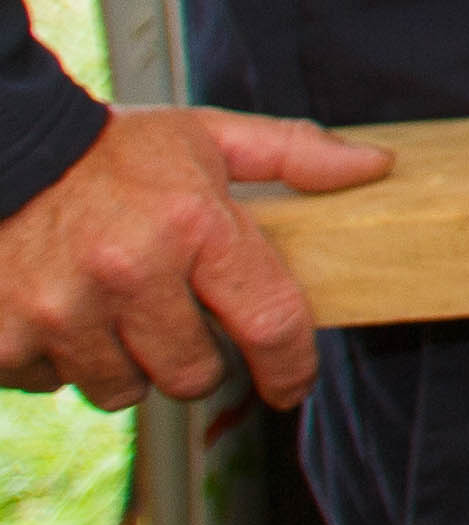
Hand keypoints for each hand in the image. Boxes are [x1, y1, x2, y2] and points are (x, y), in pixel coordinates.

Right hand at [0, 104, 391, 409]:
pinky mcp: (4, 339)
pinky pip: (54, 383)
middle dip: (194, 358)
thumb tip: (375, 167)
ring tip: (110, 307)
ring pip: (121, 389)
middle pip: (192, 375)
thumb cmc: (108, 149)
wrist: (1, 148)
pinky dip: (60, 359)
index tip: (293, 385)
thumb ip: (292, 154)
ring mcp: (60, 310)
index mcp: (191, 225)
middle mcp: (127, 272)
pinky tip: (58, 308)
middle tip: (174, 317)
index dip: (291, 365)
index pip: (267, 320)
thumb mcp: (205, 135)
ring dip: (124, 363)